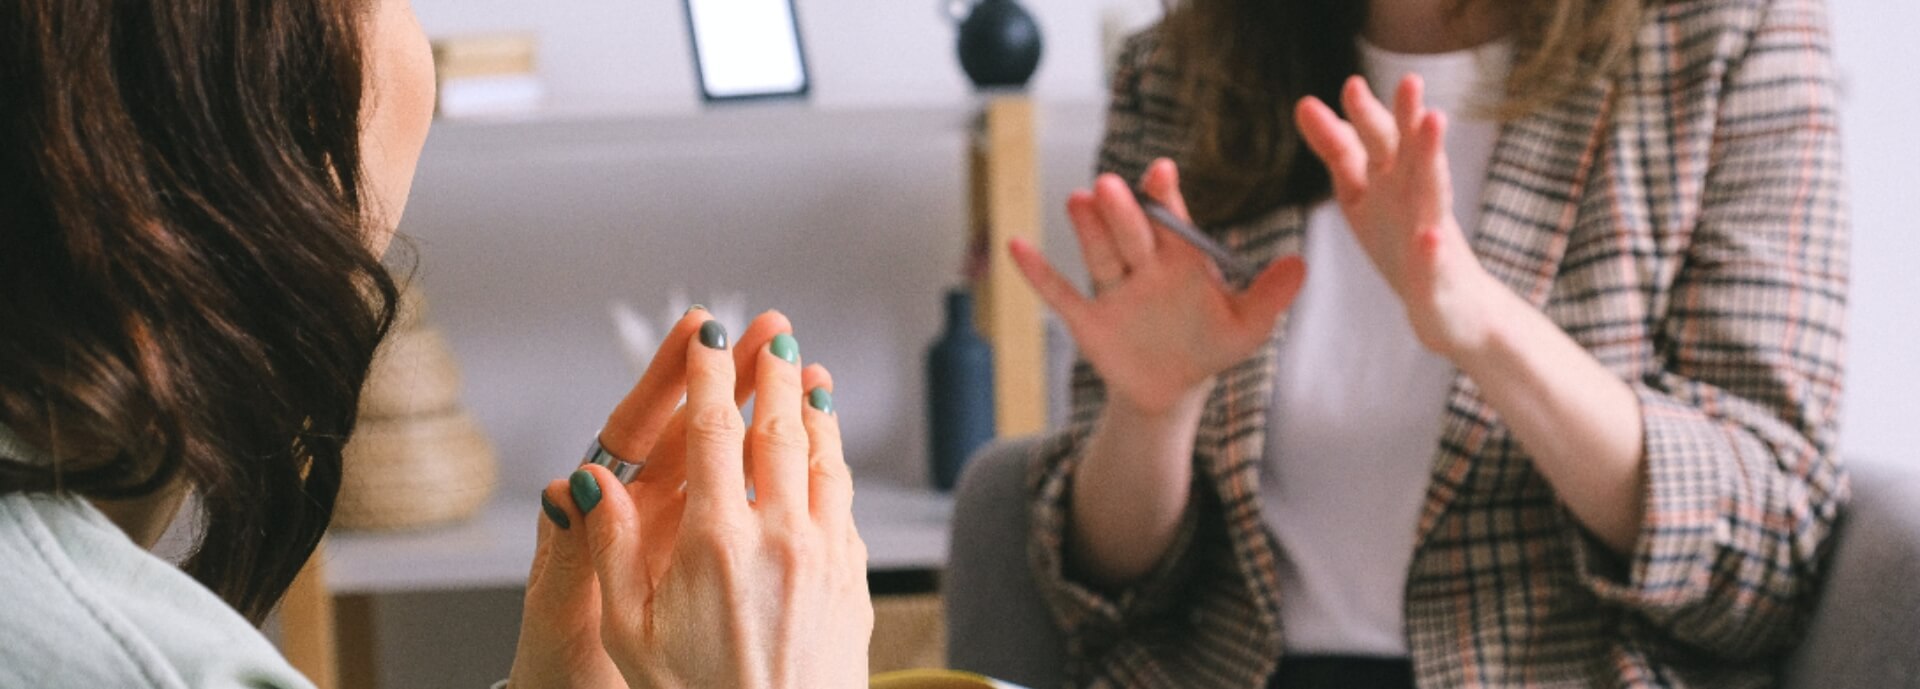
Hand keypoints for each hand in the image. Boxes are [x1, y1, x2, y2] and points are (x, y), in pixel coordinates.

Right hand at [563, 311, 870, 688]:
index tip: (709, 333)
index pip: (712, 432)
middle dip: (774, 375)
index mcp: (717, 543)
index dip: (710, 374)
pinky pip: (846, 504)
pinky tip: (829, 456)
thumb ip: (613, 550)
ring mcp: (827, 557)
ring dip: (818, 411)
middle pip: (781, 430)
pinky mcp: (854, 582)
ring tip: (812, 376)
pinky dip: (836, 465)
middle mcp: (781, 538)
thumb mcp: (631, 633)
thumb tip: (590, 483)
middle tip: (773, 336)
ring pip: (826, 461)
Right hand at [1009, 159, 1307, 415]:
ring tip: (1078, 200)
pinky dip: (1038, 273)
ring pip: (1100, 254)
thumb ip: (1270, 295)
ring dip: (1087, 229)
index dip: (1165, 197)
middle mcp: (1143, 265)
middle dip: (1123, 211)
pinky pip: (1060, 294)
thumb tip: (1302, 265)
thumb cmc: (1210, 346)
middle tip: (1113, 186)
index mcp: (1181, 258)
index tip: (1161, 172)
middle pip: (1131, 233)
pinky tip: (1016, 246)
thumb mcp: (1247, 325)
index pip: (1172, 221)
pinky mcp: (1088, 319)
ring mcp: (1113, 290)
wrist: (1174, 388)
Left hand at [1295, 75, 1502, 355]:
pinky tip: (1428, 240)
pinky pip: (1434, 264)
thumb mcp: (1362, 192)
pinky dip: (1432, 252)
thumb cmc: (1402, 241)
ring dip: (1433, 159)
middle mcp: (1415, 197)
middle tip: (1410, 81)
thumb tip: (1305, 104)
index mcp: (1392, 179)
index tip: (1346, 87)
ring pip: (1434, 193)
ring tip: (1435, 123)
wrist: (1451, 306)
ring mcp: (1431, 234)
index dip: (1362, 116)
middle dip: (1408, 118)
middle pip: (1409, 153)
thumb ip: (1339, 151)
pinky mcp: (1438, 277)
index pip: (1375, 141)